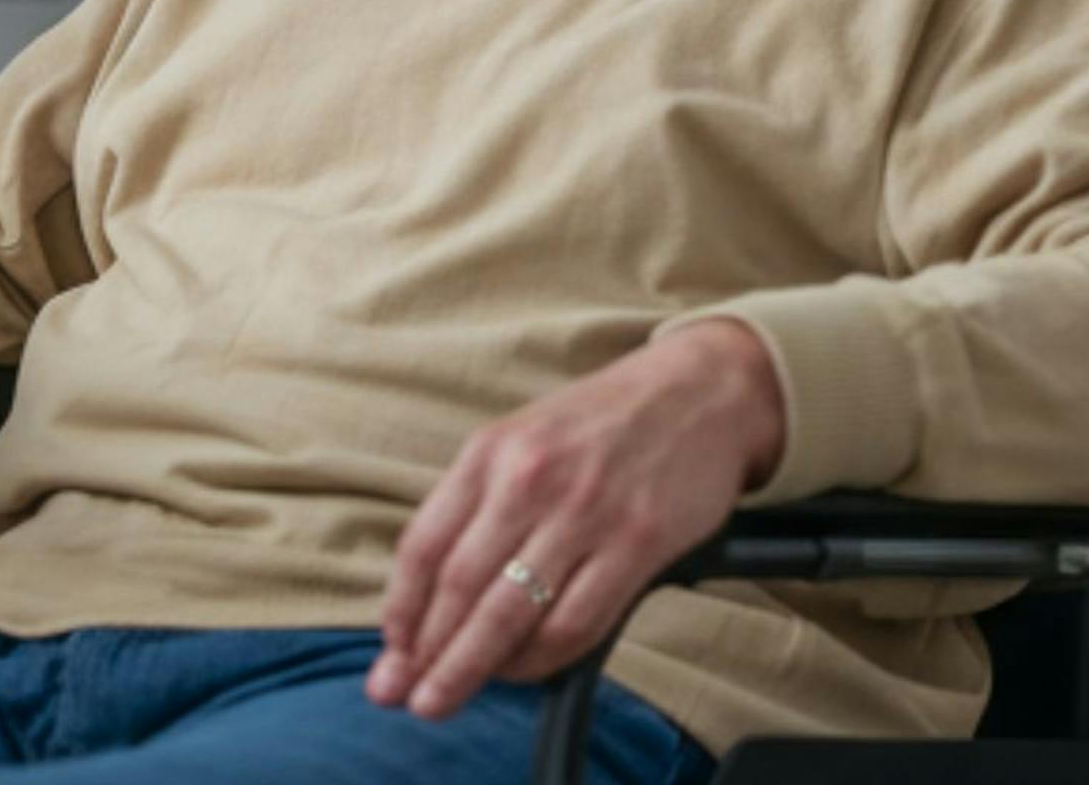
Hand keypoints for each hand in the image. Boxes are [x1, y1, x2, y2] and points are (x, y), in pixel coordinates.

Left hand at [366, 320, 787, 718]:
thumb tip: (431, 591)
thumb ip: (477, 505)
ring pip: (512, 612)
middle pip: (460, 588)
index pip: (424, 545)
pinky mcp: (639, 542)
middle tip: (404, 698)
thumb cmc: (599, 425)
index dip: (401, 609)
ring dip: (473, 666)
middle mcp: (529, 481)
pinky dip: (543, 658)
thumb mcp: (520, 440)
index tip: (391, 652)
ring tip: (450, 697)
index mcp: (489, 454)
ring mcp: (585, 512)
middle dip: (427, 655)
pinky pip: (577, 621)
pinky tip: (524, 671)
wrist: (697, 392)